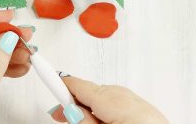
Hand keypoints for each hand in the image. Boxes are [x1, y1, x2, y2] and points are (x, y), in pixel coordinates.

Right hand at [49, 76, 168, 123]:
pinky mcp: (147, 110)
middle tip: (60, 114)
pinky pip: (120, 103)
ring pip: (107, 97)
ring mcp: (141, 103)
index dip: (62, 84)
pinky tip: (103, 120)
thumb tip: (70, 110)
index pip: (81, 87)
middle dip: (76, 100)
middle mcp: (130, 99)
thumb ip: (85, 122)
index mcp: (116, 103)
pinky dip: (108, 108)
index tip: (48, 77)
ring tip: (82, 121)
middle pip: (94, 91)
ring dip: (92, 106)